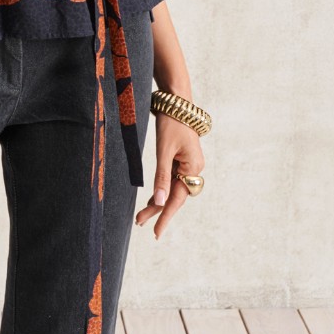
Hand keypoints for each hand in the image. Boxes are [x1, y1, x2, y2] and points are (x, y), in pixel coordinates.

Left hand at [134, 113, 204, 239]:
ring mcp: (188, 164)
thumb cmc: (171, 123)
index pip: (177, 198)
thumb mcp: (163, 151)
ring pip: (172, 189)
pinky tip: (152, 199)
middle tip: (140, 223)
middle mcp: (194, 168)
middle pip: (175, 196)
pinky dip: (161, 189)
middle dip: (158, 210)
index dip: (165, 216)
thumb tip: (160, 202)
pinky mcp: (181, 159)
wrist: (176, 101)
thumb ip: (161, 177)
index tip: (156, 232)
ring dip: (158, 200)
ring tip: (141, 216)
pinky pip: (171, 179)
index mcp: (193, 167)